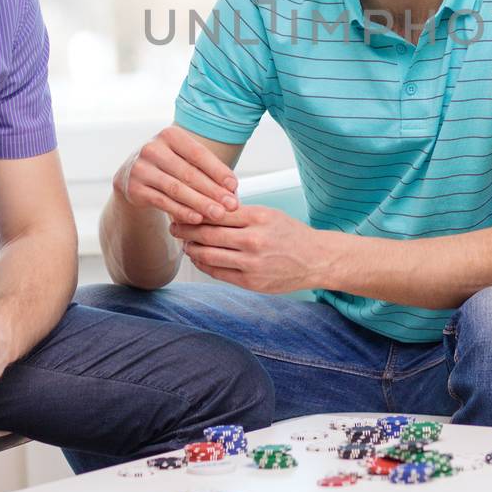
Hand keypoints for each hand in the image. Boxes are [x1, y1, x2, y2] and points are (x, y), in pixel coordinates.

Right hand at [116, 126, 239, 224]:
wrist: (133, 175)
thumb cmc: (170, 166)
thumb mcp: (185, 159)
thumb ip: (207, 171)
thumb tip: (232, 190)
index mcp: (170, 135)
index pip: (198, 154)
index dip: (218, 171)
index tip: (234, 186)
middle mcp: (153, 149)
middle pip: (189, 173)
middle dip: (213, 191)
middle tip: (232, 205)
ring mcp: (141, 169)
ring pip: (176, 189)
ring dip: (200, 204)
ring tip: (218, 214)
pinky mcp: (134, 189)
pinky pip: (163, 202)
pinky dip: (182, 211)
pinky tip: (197, 219)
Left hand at [170, 205, 321, 293]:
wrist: (316, 259)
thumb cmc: (292, 235)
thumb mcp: (270, 214)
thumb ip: (241, 214)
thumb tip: (209, 210)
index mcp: (259, 217)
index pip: (217, 212)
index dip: (195, 211)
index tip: (183, 209)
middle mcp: (254, 240)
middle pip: (208, 234)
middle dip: (186, 230)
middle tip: (175, 226)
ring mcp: (252, 263)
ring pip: (209, 255)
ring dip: (192, 249)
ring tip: (186, 244)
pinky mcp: (251, 281)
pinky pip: (218, 273)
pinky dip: (204, 265)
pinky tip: (199, 259)